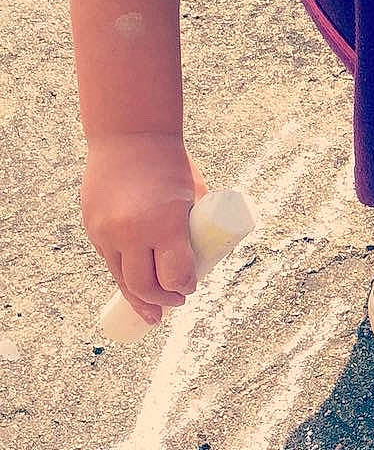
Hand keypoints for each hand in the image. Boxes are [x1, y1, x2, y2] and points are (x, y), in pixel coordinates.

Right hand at [81, 133, 206, 324]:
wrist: (130, 137)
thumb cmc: (172, 166)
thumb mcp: (193, 197)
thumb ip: (194, 227)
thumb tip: (205, 257)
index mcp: (164, 224)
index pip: (175, 276)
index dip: (185, 288)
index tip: (191, 288)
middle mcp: (131, 231)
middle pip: (145, 286)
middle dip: (163, 302)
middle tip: (177, 303)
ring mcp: (107, 231)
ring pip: (122, 279)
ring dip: (138, 299)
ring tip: (152, 313)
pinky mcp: (92, 228)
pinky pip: (109, 261)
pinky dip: (123, 276)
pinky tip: (133, 286)